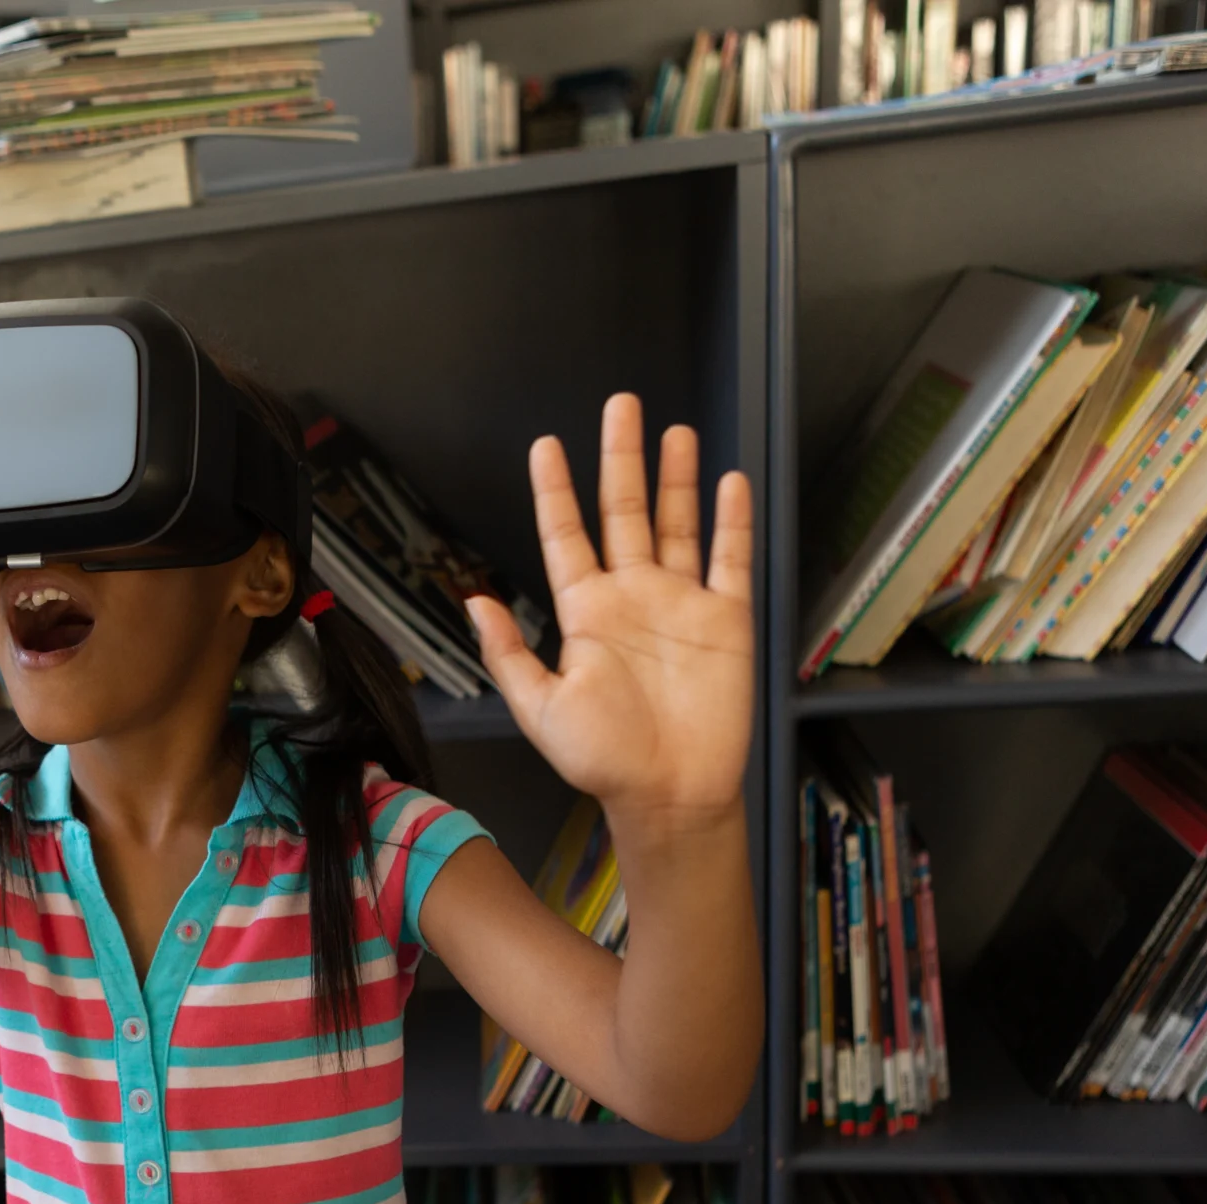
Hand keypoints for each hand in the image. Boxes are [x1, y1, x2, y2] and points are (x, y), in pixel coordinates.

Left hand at [468, 394, 753, 833]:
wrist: (669, 793)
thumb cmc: (602, 759)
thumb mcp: (541, 708)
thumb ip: (509, 653)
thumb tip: (474, 601)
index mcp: (586, 613)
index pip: (567, 536)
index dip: (556, 492)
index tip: (545, 446)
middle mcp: (632, 597)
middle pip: (624, 513)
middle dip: (621, 459)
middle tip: (620, 406)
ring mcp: (681, 604)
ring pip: (677, 525)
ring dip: (676, 479)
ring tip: (673, 430)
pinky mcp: (727, 619)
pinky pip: (731, 560)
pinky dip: (731, 521)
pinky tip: (727, 483)